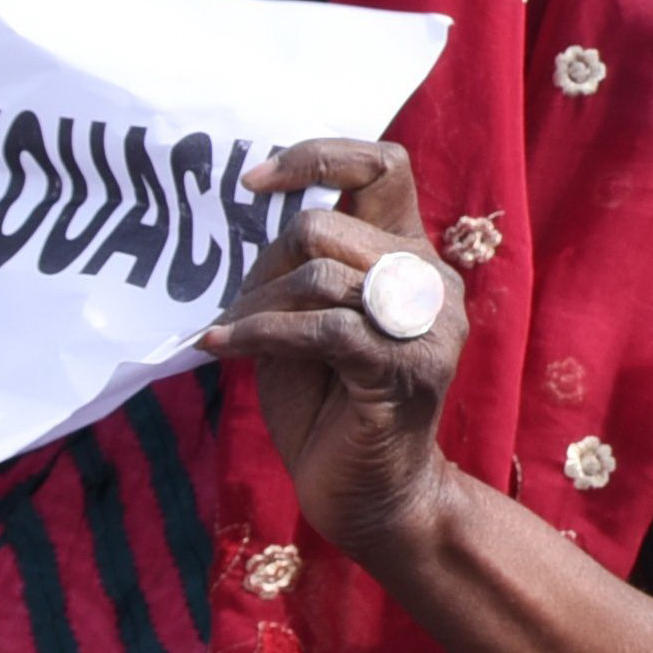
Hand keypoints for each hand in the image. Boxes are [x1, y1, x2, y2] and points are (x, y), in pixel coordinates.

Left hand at [201, 137, 464, 563]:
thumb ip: (299, 267)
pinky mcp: (404, 369)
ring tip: (227, 338)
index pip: (385, 165)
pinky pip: (320, 327)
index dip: (319, 157)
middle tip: (236, 314)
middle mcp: (430, 280)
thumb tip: (267, 223)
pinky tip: (222, 349)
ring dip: (254, 307)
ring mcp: (426, 325)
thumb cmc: (329, 408)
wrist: (368, 496)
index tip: (256, 183)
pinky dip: (257, 334)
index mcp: (410, 256)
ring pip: (318, 273)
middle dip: (263, 267)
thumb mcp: (304, 320)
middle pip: (325, 225)